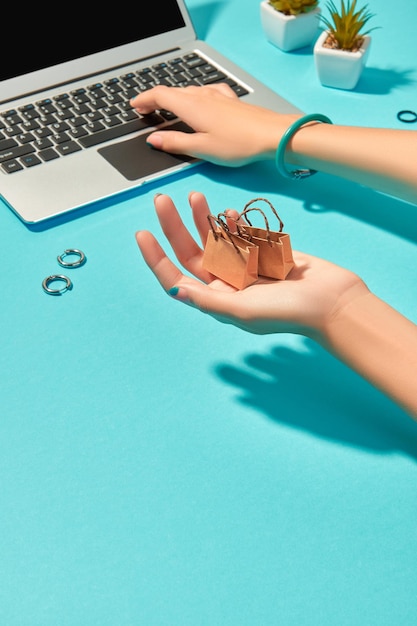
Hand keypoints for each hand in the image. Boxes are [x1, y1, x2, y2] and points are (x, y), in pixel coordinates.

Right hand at [131, 84, 299, 165]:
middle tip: (146, 109)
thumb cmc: (239, 144)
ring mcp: (218, 97)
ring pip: (189, 91)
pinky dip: (195, 95)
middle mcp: (203, 97)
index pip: (160, 95)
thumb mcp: (202, 148)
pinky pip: (207, 92)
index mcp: (191, 107)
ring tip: (168, 107)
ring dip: (174, 97)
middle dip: (156, 99)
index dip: (144, 100)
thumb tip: (154, 139)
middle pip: (173, 91)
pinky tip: (201, 99)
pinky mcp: (231, 101)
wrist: (272, 135)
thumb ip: (176, 143)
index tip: (135, 106)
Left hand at [135, 192, 367, 336]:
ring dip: (201, 218)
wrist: (331, 301)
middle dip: (174, 227)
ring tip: (194, 196)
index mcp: (217, 300)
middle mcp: (225, 283)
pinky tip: (227, 212)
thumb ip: (208, 300)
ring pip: (212, 238)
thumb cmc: (288, 312)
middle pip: (190, 252)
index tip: (142, 233)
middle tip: (162, 201)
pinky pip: (239, 233)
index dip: (156, 258)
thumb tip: (174, 288)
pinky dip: (230, 222)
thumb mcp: (243, 311)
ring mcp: (243, 266)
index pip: (177, 278)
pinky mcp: (262, 252)